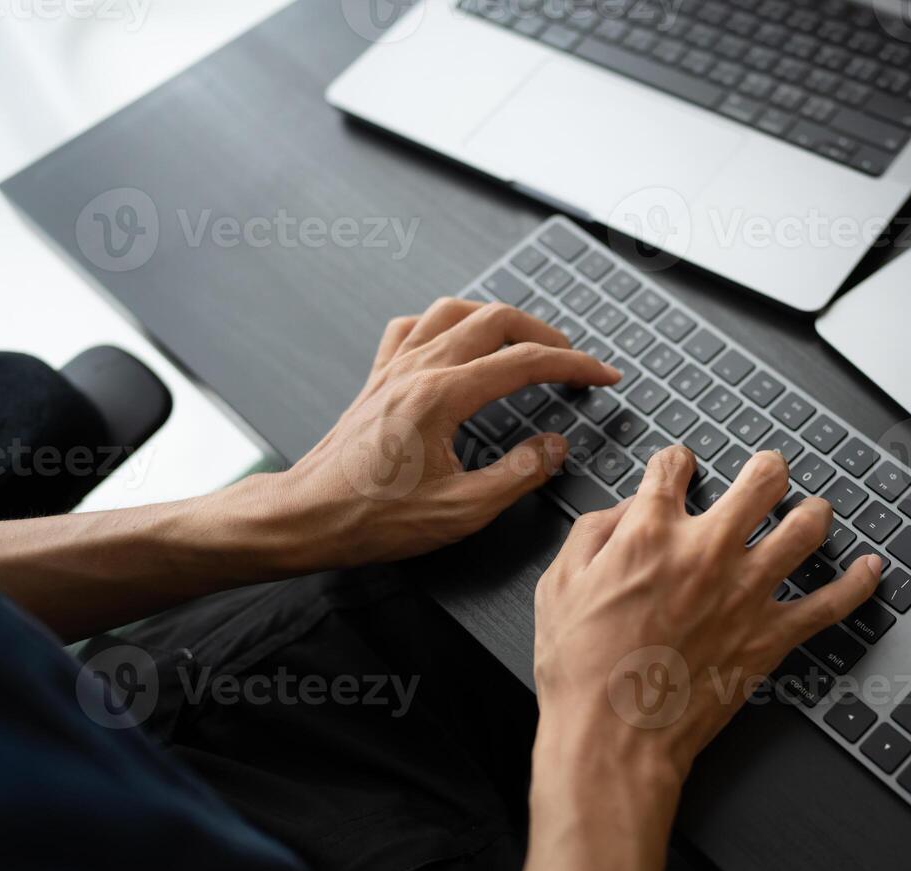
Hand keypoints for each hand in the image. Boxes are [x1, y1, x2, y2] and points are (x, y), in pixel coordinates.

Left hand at [266, 297, 620, 570]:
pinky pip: (413, 328)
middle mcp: (418, 370)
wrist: (308, 517)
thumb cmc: (374, 518)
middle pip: (495, 320)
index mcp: (442, 397)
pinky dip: (445, 325)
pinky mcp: (378, 378)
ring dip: (498, 318)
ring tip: (526, 341)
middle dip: (546, 334)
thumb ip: (519, 474)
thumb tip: (555, 446)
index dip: (574, 365)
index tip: (602, 375)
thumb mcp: (462, 511)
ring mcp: (394, 368)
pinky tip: (457, 342)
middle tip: (573, 361)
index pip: (525, 362)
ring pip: (455, 311)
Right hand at [530, 445, 884, 789]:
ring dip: (812, 511)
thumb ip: (591, 534)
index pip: (674, 467)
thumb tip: (622, 511)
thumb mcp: (557, 586)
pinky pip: (831, 604)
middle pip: (761, 480)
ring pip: (805, 527)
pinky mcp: (770, 637)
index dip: (676, 462)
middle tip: (768, 473)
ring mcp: (746, 592)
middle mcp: (706, 552)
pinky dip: (857, 584)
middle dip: (767, 468)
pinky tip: (870, 569)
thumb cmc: (581, 673)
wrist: (612, 739)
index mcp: (649, 533)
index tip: (679, 468)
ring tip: (812, 510)